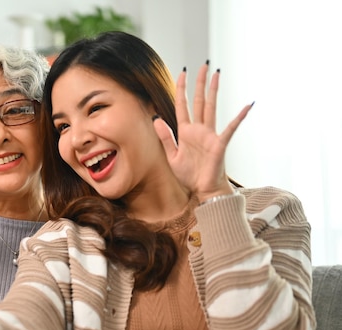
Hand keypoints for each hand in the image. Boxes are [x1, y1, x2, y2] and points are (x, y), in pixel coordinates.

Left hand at [153, 63, 251, 201]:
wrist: (202, 190)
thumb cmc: (189, 175)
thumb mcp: (171, 156)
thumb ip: (165, 138)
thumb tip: (156, 119)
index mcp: (185, 132)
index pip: (181, 105)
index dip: (181, 89)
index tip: (181, 73)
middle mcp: (198, 129)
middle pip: (198, 101)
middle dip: (199, 83)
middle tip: (202, 66)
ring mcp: (210, 135)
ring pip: (211, 107)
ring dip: (213, 90)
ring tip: (217, 74)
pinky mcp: (219, 143)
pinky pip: (231, 128)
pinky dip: (239, 117)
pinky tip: (247, 105)